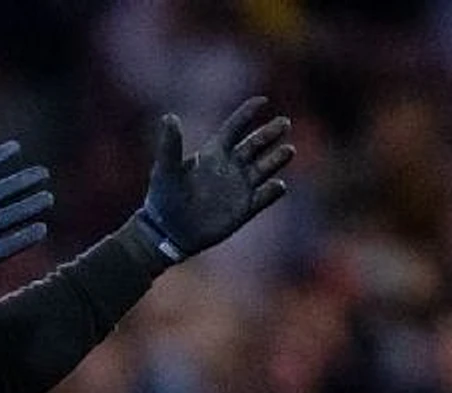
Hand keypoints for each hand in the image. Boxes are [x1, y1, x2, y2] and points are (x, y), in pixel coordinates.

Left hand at [134, 96, 294, 261]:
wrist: (167, 233)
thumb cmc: (163, 198)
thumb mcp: (165, 169)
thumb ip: (170, 144)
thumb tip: (169, 116)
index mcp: (213, 154)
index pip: (234, 128)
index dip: (247, 113)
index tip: (262, 101)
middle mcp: (229, 168)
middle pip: (255, 145)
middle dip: (270, 133)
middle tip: (284, 123)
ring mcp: (238, 188)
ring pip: (264, 168)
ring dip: (277, 158)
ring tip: (288, 150)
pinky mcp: (243, 209)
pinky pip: (264, 198)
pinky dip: (273, 191)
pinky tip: (278, 185)